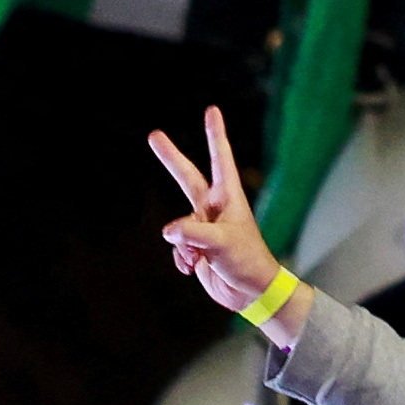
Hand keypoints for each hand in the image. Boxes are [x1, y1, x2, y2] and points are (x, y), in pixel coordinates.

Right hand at [151, 107, 298, 341]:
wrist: (250, 293)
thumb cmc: (247, 262)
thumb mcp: (222, 244)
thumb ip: (193, 234)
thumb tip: (168, 231)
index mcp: (228, 198)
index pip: (220, 160)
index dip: (215, 135)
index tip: (212, 110)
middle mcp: (214, 208)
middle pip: (187, 178)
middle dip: (171, 158)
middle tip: (154, 135)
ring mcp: (203, 227)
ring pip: (177, 228)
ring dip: (183, 246)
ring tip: (200, 259)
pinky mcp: (195, 247)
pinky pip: (177, 248)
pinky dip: (181, 259)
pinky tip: (193, 269)